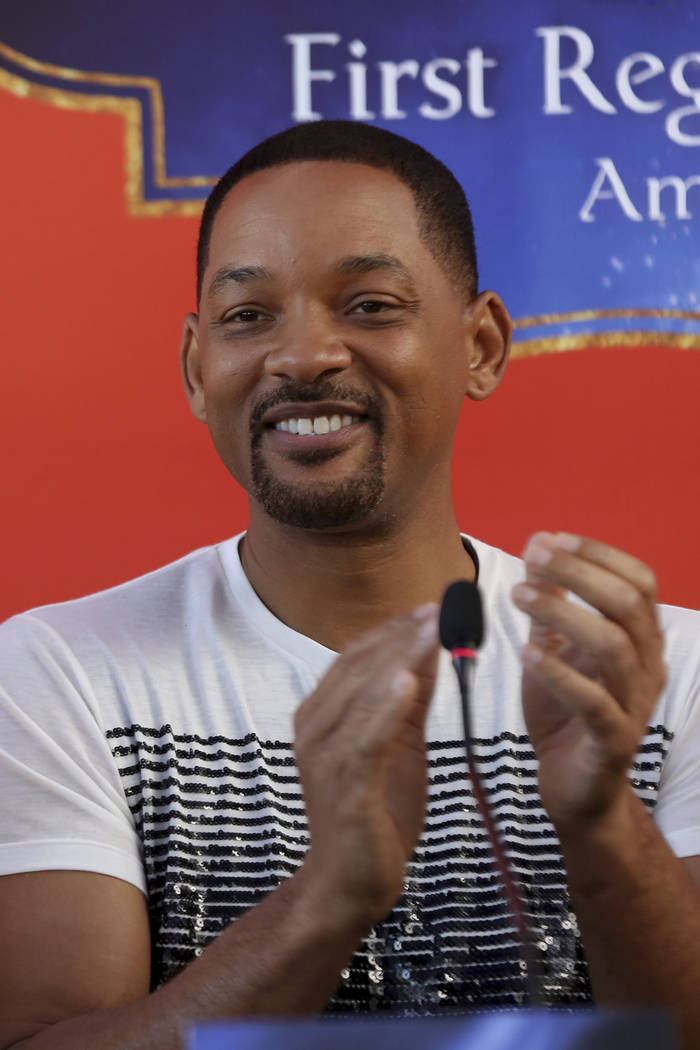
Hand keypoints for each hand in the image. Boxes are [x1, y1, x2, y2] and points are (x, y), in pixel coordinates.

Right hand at [294, 605, 438, 931]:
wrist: (351, 884)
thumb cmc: (373, 810)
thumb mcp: (398, 743)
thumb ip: (408, 698)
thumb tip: (428, 647)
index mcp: (322, 713)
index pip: (355, 656)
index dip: (393, 628)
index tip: (432, 605)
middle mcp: (314, 728)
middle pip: (358, 667)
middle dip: (401, 635)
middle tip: (440, 607)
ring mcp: (325, 758)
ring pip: (361, 696)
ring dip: (398, 658)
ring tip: (432, 630)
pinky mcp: (344, 789)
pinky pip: (364, 742)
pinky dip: (384, 709)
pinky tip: (408, 682)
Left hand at [511, 532, 666, 833]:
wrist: (574, 787)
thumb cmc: (565, 712)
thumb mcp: (553, 647)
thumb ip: (549, 602)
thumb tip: (538, 543)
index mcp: (641, 640)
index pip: (639, 581)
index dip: (599, 554)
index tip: (552, 538)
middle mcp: (648, 667)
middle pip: (629, 603)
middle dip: (580, 573)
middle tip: (534, 558)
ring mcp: (635, 704)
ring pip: (614, 645)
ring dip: (564, 613)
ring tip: (519, 596)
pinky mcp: (614, 741)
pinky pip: (593, 702)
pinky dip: (559, 673)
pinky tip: (527, 651)